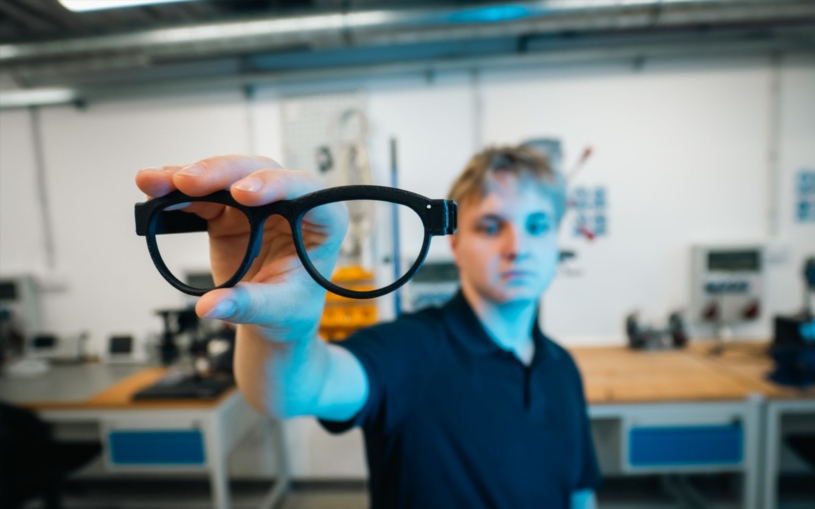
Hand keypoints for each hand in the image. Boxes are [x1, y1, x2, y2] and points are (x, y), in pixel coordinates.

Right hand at [135, 155, 347, 341]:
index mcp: (322, 219)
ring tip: (157, 182)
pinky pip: (203, 193)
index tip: (243, 194)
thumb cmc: (291, 309)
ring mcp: (258, 202)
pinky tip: (153, 188)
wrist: (274, 317)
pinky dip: (176, 191)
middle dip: (221, 173)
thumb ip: (247, 305)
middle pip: (259, 171)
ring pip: (226, 175)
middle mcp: (292, 202)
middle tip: (187, 181)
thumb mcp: (277, 310)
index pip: (306, 190)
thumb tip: (209, 307)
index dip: (275, 184)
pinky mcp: (230, 210)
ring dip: (190, 176)